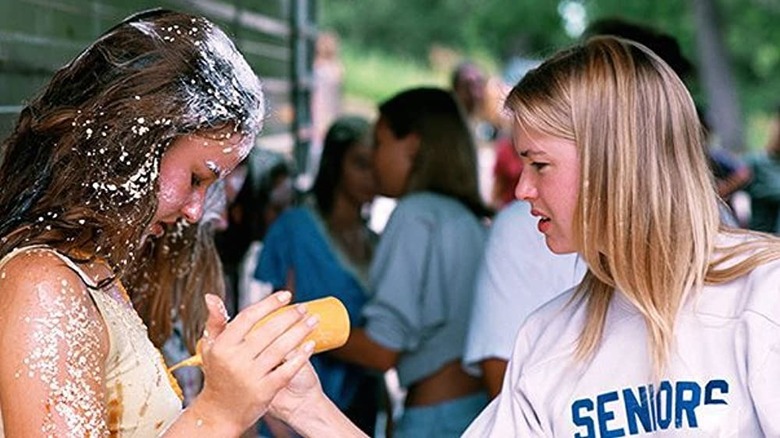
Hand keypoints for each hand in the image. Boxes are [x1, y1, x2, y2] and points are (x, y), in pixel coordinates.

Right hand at [190, 292, 316, 433]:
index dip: (269, 304)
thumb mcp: (211, 349)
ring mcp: (251, 376)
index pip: (248, 317)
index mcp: (223, 345)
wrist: (220, 413)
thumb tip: (211, 296)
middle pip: (268, 331)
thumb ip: (216, 322)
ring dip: (300, 332)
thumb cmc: (218, 374)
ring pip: (281, 348)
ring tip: (313, 321)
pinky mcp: (265, 391)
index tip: (286, 295)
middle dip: (290, 316)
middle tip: (304, 308)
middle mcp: (235, 360)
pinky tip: (311, 345)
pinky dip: (301, 356)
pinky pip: (287, 370)